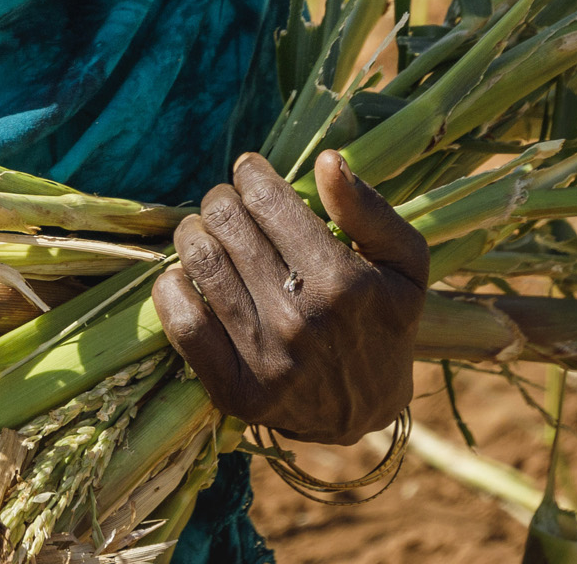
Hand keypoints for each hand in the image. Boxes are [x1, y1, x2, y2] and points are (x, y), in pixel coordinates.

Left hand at [149, 149, 426, 444]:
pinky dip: (172, 288)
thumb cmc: (383, 324)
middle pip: (227, 223)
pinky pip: (183, 323)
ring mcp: (266, 359)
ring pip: (201, 262)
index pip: (267, 199)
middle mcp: (302, 320)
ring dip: (193, 234)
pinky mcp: (235, 391)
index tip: (250, 174)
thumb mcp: (404, 266)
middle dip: (221, 201)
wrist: (365, 415)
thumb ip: (370, 210)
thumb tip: (327, 160)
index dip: (251, 175)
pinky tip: (186, 277)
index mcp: (344, 283)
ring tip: (205, 233)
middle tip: (228, 206)